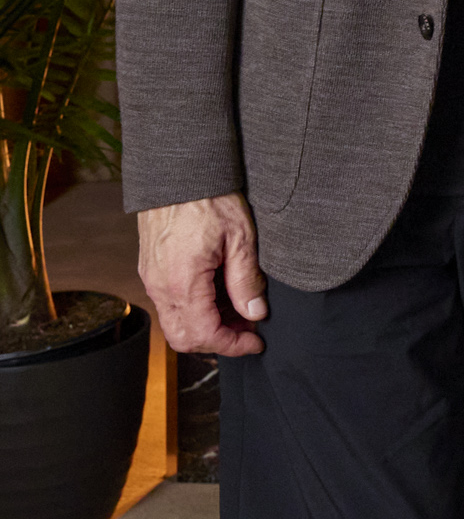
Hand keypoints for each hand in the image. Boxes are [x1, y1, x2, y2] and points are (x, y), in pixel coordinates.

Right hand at [135, 194, 267, 356]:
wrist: (178, 173)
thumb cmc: (210, 200)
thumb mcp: (240, 238)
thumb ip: (246, 280)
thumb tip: (256, 313)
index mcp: (183, 284)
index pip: (204, 335)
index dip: (233, 345)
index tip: (257, 342)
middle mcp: (161, 287)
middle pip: (184, 338)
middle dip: (219, 341)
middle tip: (250, 328)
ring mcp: (153, 279)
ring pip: (176, 322)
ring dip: (208, 325)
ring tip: (241, 308)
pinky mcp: (153, 270)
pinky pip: (171, 304)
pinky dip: (196, 309)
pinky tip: (221, 293)